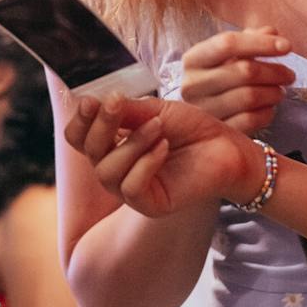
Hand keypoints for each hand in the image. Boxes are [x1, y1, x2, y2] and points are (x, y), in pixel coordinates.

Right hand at [61, 95, 261, 219]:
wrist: (228, 148)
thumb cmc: (193, 129)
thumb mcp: (157, 110)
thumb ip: (127, 111)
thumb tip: (97, 102)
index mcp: (114, 144)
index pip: (78, 137)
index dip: (79, 120)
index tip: (90, 100)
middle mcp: (117, 168)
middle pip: (88, 152)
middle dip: (101, 126)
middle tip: (119, 104)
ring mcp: (132, 189)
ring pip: (106, 172)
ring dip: (130, 143)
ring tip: (157, 126)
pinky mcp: (150, 205)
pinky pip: (131, 188)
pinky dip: (145, 164)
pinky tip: (164, 148)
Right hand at [179, 28, 295, 133]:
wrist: (197, 120)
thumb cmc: (218, 79)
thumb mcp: (227, 57)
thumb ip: (250, 40)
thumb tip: (271, 32)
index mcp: (193, 59)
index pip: (228, 43)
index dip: (262, 43)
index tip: (287, 46)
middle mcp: (192, 84)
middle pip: (245, 71)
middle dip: (275, 72)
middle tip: (290, 75)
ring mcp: (202, 111)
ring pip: (250, 97)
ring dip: (274, 93)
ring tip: (280, 92)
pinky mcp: (215, 132)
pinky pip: (250, 120)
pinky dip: (267, 113)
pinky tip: (269, 108)